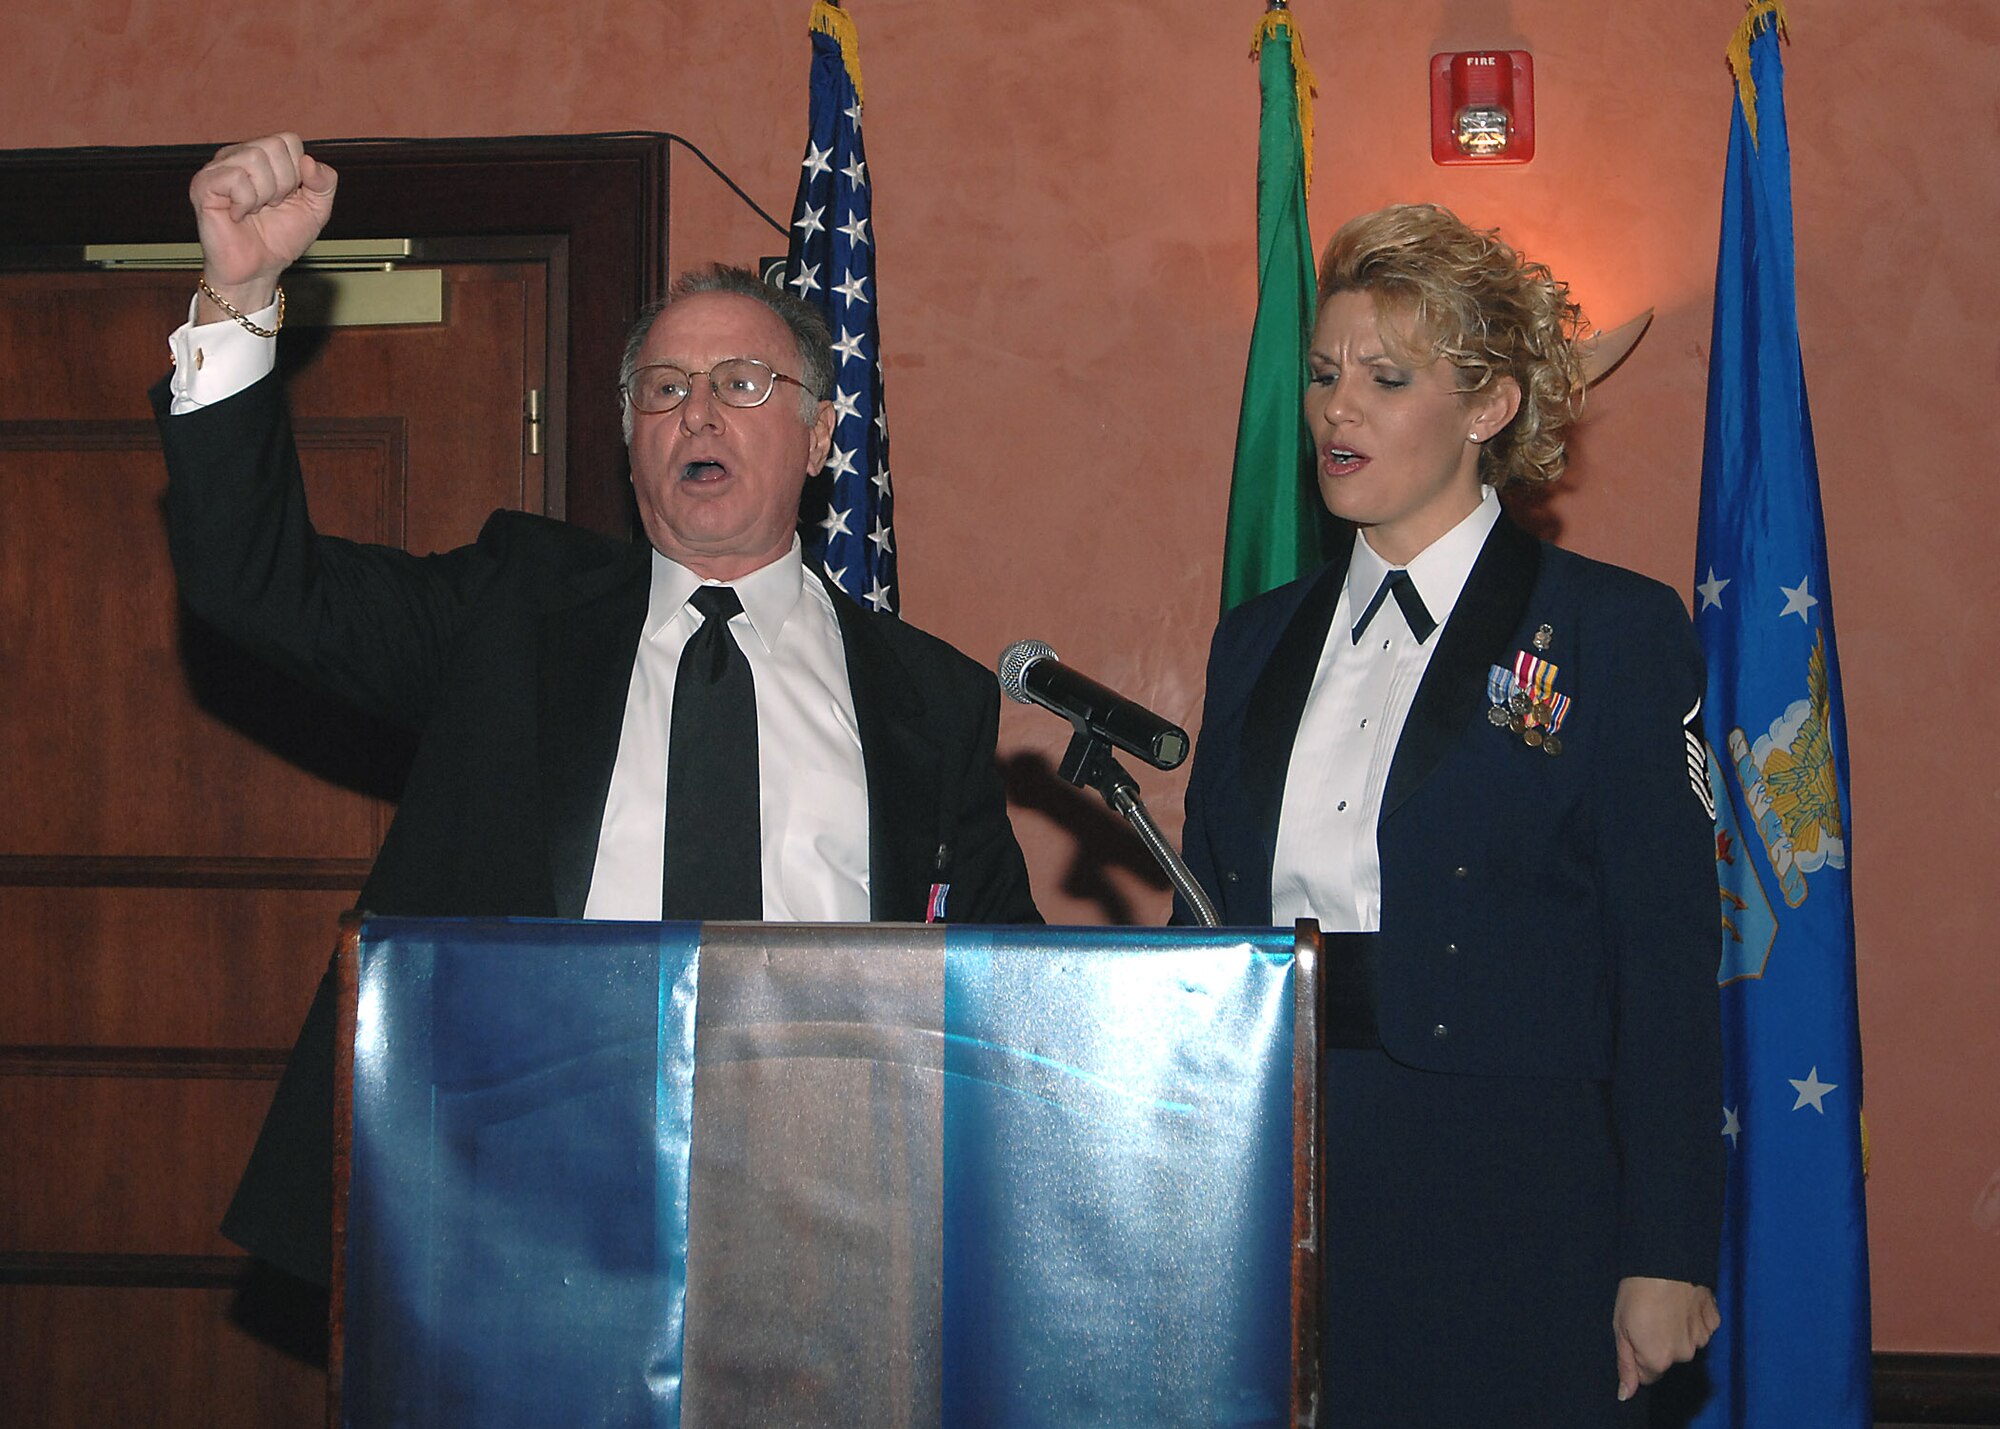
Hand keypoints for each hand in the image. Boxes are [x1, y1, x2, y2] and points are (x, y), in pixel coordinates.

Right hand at [188, 132, 337, 316]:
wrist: (258, 269)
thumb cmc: (281, 238)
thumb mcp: (316, 209)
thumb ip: (324, 182)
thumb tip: (309, 160)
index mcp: (263, 156)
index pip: (289, 140)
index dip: (298, 173)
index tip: (288, 197)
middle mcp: (238, 155)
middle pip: (273, 146)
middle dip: (284, 184)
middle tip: (271, 205)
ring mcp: (218, 168)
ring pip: (255, 159)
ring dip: (265, 194)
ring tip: (255, 210)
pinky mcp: (203, 184)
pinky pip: (235, 177)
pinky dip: (246, 201)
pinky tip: (238, 215)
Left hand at [1613, 1275, 1717, 1400]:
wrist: (1665, 1260)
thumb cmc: (1635, 1292)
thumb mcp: (1620, 1328)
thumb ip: (1626, 1365)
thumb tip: (1626, 1395)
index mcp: (1658, 1359)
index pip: (1647, 1375)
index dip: (1638, 1356)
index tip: (1635, 1335)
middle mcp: (1683, 1356)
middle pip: (1668, 1359)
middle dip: (1659, 1344)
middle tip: (1649, 1316)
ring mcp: (1702, 1339)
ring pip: (1685, 1344)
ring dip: (1677, 1332)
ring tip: (1666, 1307)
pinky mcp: (1714, 1321)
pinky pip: (1701, 1329)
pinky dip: (1692, 1319)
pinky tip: (1682, 1302)